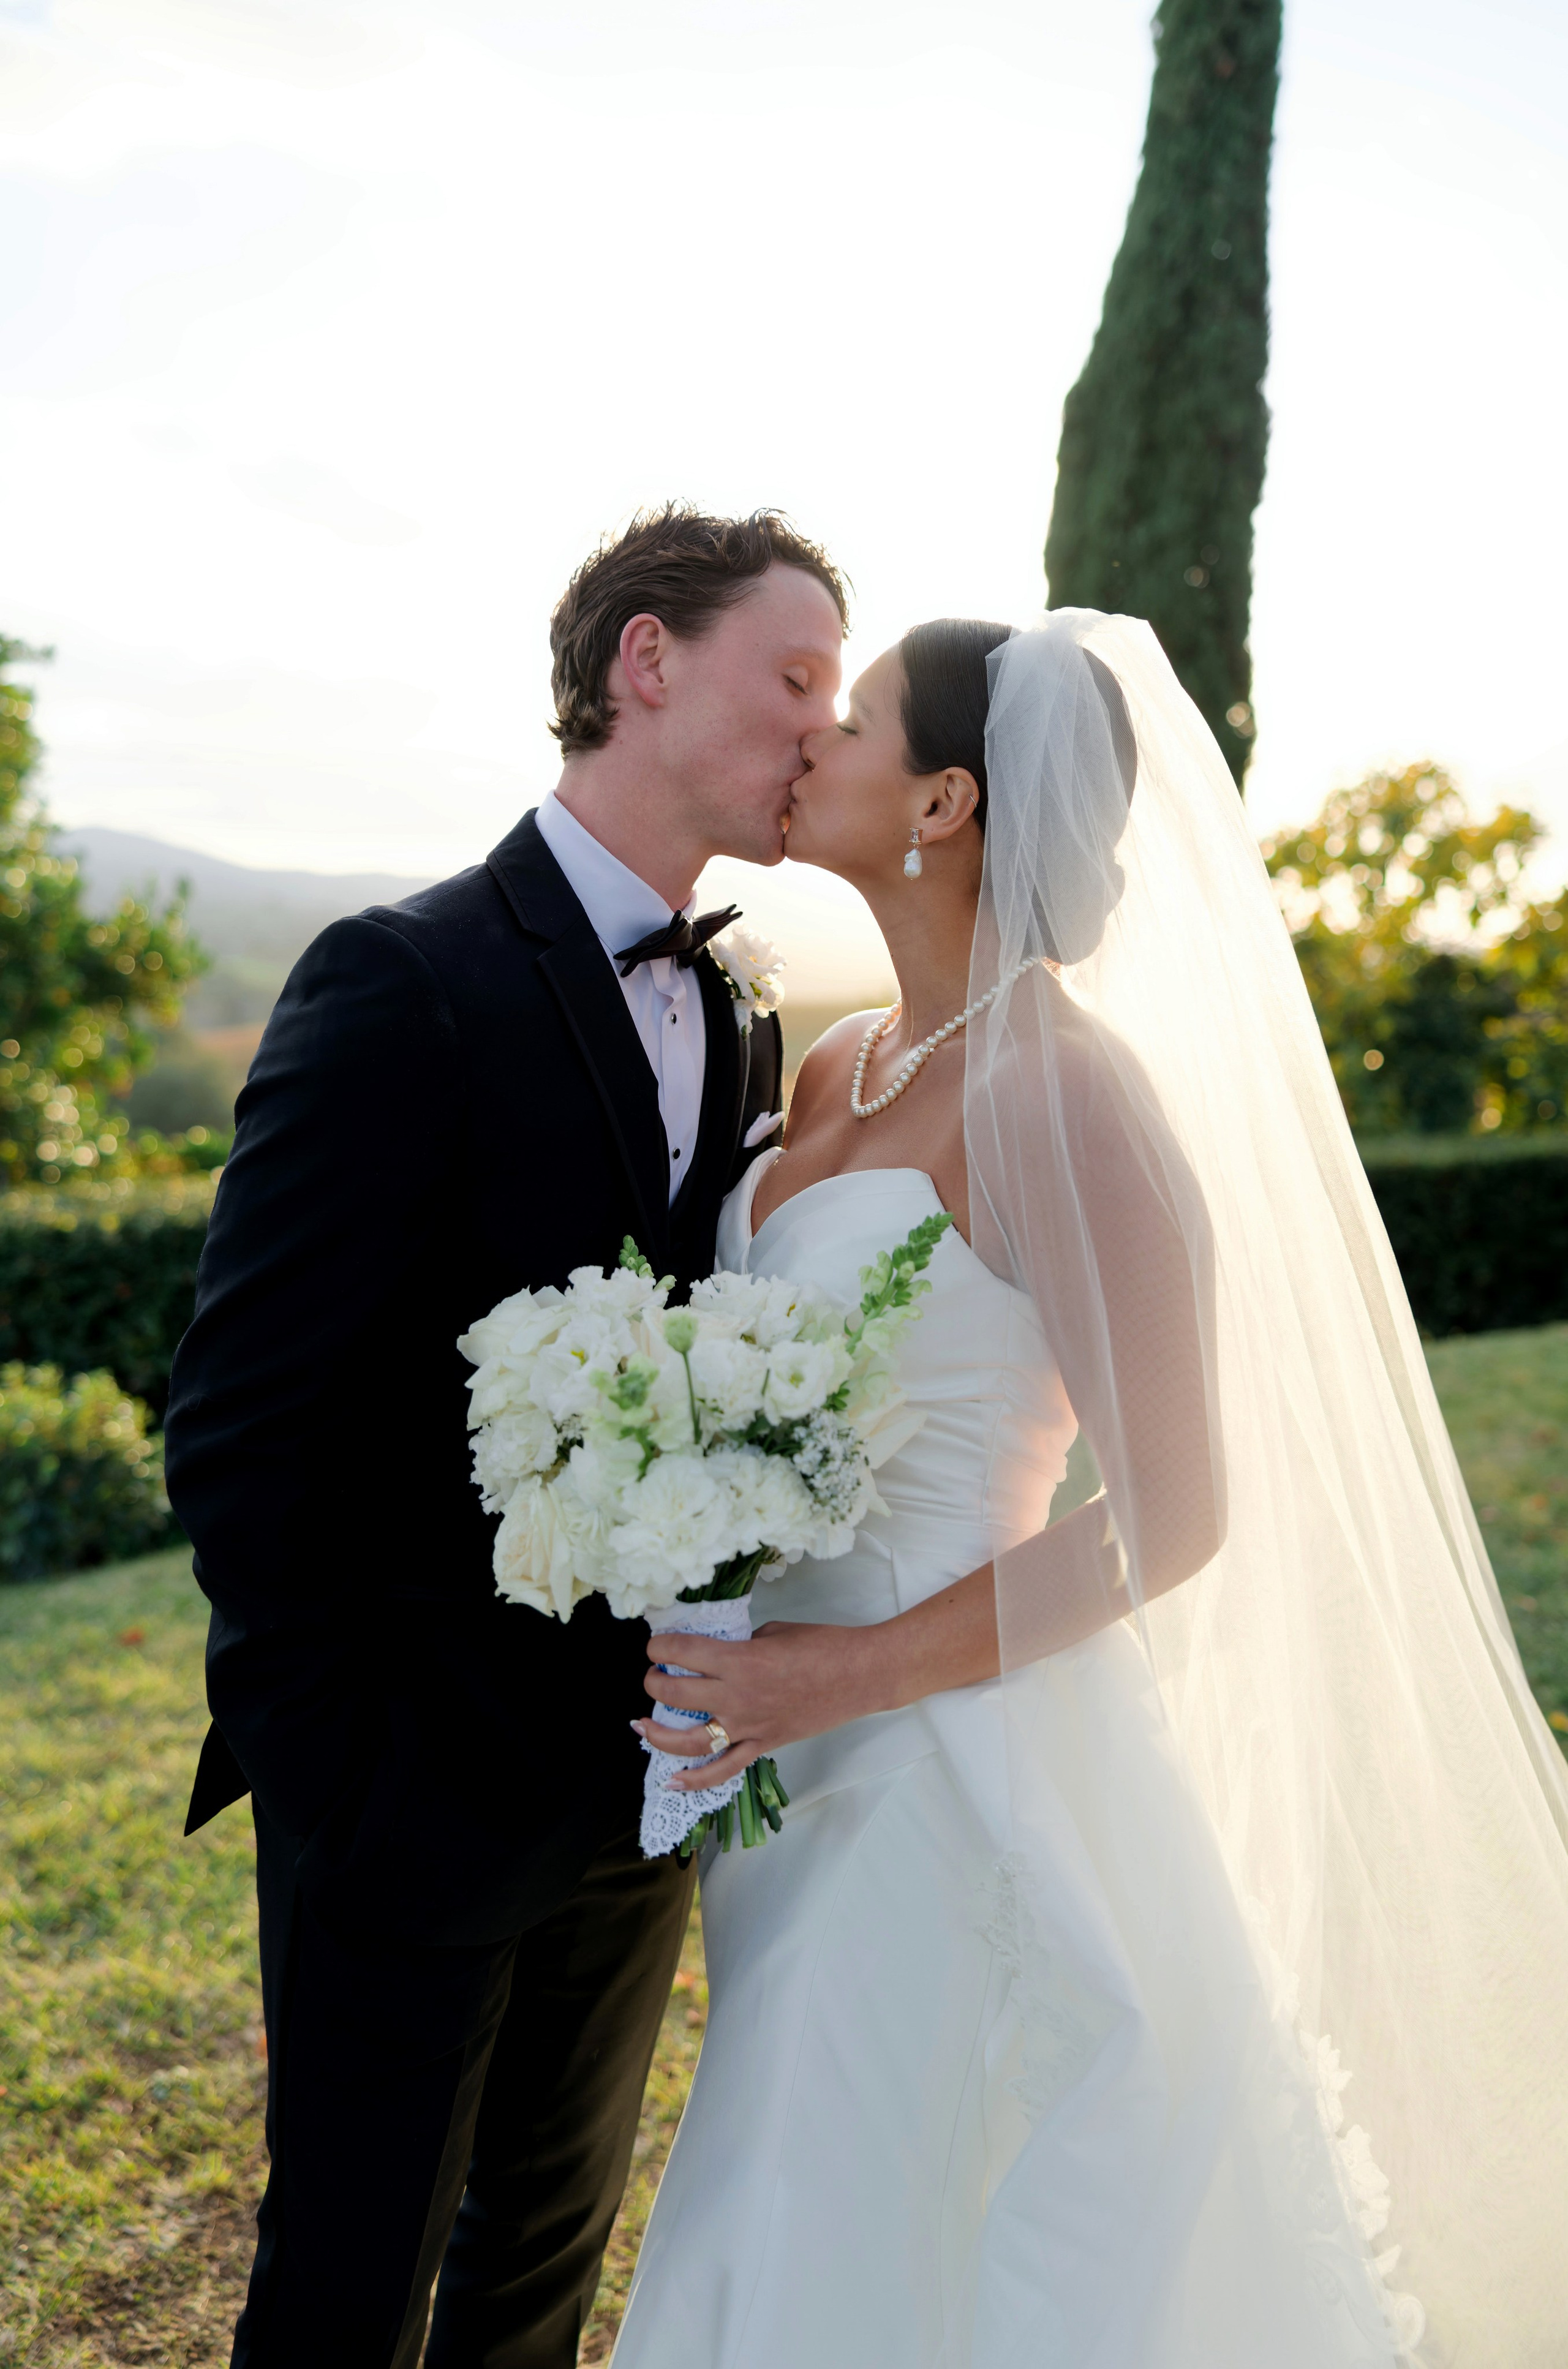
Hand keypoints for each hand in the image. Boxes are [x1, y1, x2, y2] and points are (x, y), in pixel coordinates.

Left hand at [633, 1620, 882, 1792]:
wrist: (860, 1675)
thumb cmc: (822, 1645)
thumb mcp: (773, 1633)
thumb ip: (740, 1646)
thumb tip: (717, 1656)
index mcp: (740, 1660)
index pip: (683, 1653)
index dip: (660, 1647)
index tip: (656, 1645)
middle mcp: (738, 1697)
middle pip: (677, 1695)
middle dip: (654, 1683)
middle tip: (652, 1676)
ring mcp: (750, 1726)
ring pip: (691, 1741)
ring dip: (659, 1735)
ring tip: (641, 1725)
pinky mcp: (764, 1745)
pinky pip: (725, 1769)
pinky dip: (696, 1780)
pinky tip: (672, 1783)